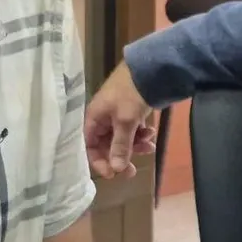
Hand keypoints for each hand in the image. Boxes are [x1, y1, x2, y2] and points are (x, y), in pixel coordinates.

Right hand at [83, 62, 155, 177]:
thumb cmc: (131, 93)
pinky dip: (141, 135)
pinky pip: (133, 130)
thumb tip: (116, 169)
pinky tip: (152, 134)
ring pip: (122, 139)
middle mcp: (103, 118)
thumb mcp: (125, 121)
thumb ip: (120, 146)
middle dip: (120, 157)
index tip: (113, 174)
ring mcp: (117, 115)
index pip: (89, 146)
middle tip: (133, 171)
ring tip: (150, 146)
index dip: (99, 161)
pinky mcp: (130, 112)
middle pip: (107, 145)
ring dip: (135, 146)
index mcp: (94, 118)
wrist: (150, 67)